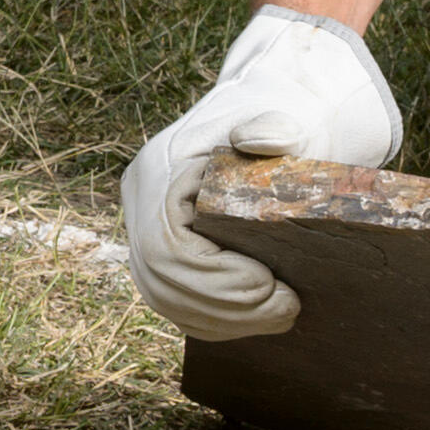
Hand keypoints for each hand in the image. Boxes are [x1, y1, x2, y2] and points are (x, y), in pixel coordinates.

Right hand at [122, 7, 401, 342]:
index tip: (270, 284)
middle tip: (287, 308)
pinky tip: (259, 317)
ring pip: (165, 297)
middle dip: (224, 307)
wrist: (276, 110)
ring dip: (222, 319)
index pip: (166, 247)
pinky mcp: (165, 249)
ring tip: (282, 314)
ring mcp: (147, 227)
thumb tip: (259, 142)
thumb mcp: (287, 114)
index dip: (213, 279)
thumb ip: (274, 126)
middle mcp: (142, 201)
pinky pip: (177, 299)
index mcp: (160, 169)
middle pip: (161, 281)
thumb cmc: (283, 114)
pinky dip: (216, 318)